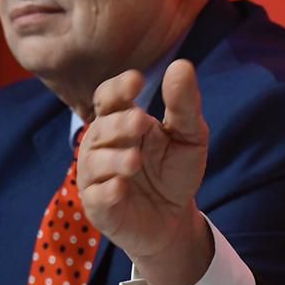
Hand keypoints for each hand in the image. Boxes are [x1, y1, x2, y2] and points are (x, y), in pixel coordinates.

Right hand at [80, 59, 214, 284]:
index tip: (137, 80)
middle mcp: (102, 145)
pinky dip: (107, 191)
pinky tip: (121, 187)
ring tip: (135, 160)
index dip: (118, 88)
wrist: (175, 219)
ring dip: (114, 159)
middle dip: (119, 124)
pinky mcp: (100, 207)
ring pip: (94, 162)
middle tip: (140, 123)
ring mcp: (97, 177)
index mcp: (121, 121)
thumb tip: (182, 65)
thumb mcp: (190, 136)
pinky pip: (97, 196)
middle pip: (101, 128)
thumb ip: (184, 104)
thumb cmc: (175, 171)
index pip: (109, 98)